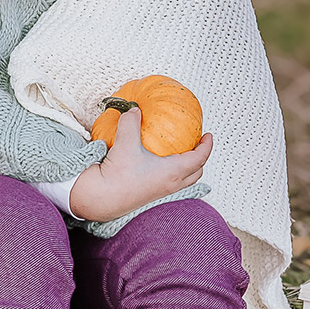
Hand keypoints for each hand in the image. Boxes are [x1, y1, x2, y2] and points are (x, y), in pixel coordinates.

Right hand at [68, 105, 211, 222]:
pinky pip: (170, 182)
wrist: (102, 198)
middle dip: (200, 158)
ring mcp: (162, 191)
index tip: (208, 135)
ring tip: (181, 153)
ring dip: (188, 167)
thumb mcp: (125, 143)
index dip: (207, 146)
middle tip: (196, 143)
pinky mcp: (151, 195)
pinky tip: (159, 163)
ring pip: (184, 180)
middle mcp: (171, 184)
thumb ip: (131, 123)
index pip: (199, 158)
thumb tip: (134, 110)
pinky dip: (173, 172)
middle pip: (196, 172)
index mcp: (173, 172)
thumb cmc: (117, 175)